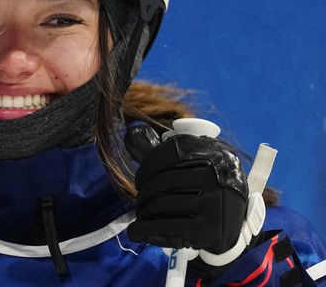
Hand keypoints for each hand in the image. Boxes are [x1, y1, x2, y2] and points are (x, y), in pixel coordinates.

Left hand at [126, 124, 248, 254]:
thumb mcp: (201, 164)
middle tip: (140, 202)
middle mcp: (216, 174)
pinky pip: (167, 226)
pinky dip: (144, 229)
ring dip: (143, 211)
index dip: (147, 167)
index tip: (140, 180)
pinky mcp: (209, 229)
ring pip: (161, 204)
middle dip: (144, 193)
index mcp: (213, 152)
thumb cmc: (210, 189)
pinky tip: (135, 231)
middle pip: (162, 181)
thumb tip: (131, 136)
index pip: (169, 152)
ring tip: (141, 215)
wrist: (235, 225)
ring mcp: (215, 202)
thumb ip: (170, 153)